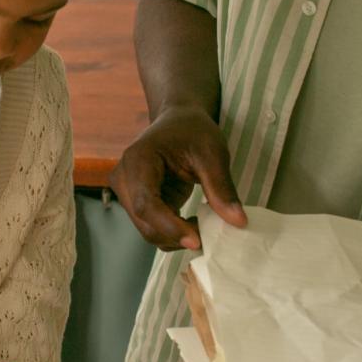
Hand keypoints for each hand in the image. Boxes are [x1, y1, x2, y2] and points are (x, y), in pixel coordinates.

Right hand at [108, 106, 246, 250]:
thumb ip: (222, 188)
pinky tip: (194, 224)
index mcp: (137, 160)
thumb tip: (238, 222)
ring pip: (146, 230)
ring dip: (175, 237)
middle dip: (176, 236)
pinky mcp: (136, 202)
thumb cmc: (193, 131)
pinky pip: (152, 227)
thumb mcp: (213, 154)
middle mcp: (123, 178)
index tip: (197, 240)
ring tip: (204, 226)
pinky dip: (174, 233)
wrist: (178, 121)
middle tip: (210, 236)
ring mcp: (126, 192)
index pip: (146, 204)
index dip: (169, 226)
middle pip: (143, 222)